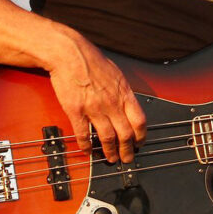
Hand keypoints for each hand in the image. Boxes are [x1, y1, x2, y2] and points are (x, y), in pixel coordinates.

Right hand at [48, 37, 146, 163]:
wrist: (70, 54)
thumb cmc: (92, 61)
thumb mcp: (117, 74)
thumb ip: (123, 91)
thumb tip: (129, 103)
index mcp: (124, 93)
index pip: (139, 120)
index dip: (142, 136)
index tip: (140, 143)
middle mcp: (112, 103)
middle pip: (125, 133)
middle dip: (128, 150)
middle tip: (127, 158)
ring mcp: (94, 108)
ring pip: (107, 137)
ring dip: (110, 151)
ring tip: (111, 159)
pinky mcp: (76, 110)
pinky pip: (83, 134)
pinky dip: (87, 146)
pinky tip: (88, 151)